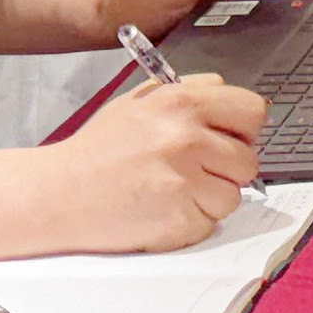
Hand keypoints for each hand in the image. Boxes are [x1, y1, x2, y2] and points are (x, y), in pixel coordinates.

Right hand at [43, 73, 269, 257]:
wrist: (60, 193)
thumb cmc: (97, 151)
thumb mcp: (139, 102)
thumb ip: (187, 91)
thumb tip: (224, 89)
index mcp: (181, 102)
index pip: (252, 111)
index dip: (243, 128)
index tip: (231, 138)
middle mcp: (186, 137)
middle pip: (248, 159)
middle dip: (227, 168)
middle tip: (195, 171)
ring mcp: (185, 180)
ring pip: (233, 195)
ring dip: (209, 198)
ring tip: (172, 190)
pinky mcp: (180, 218)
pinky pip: (210, 222)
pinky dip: (192, 221)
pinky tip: (162, 209)